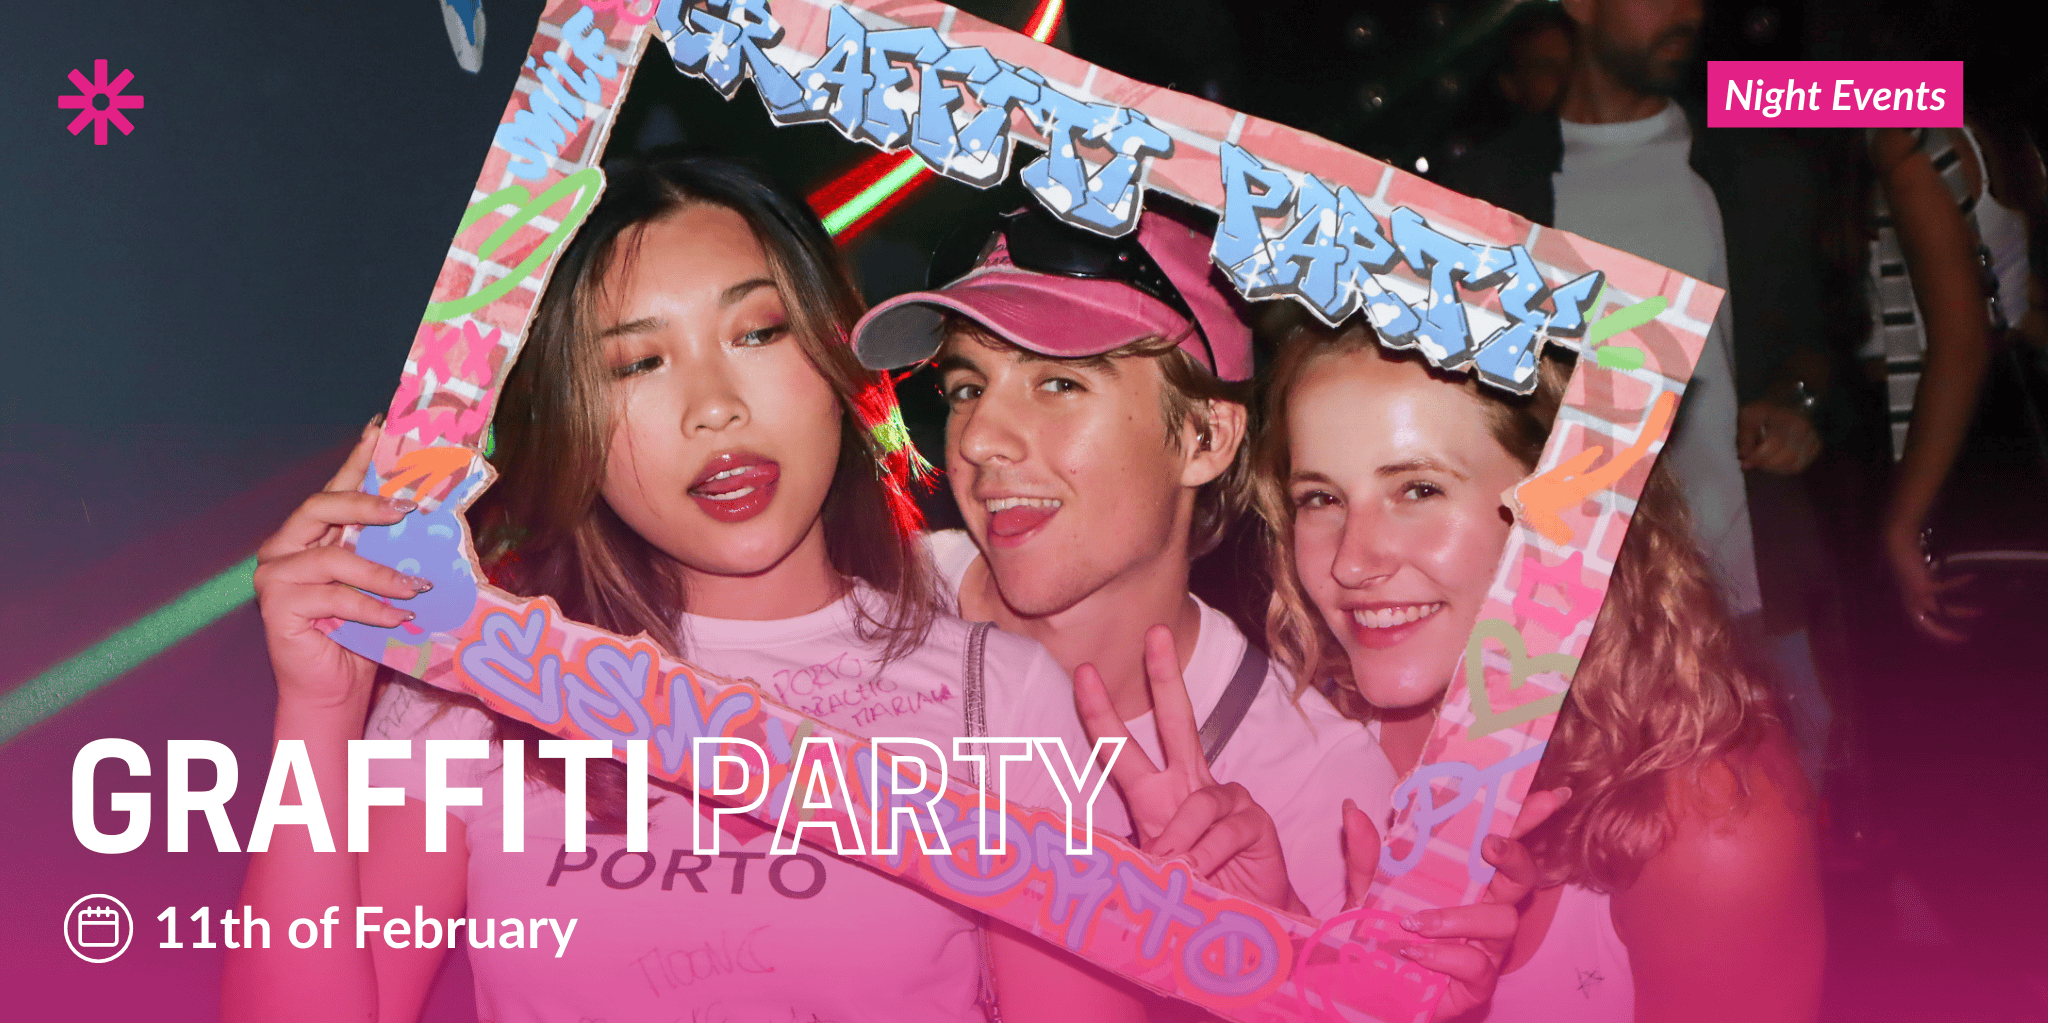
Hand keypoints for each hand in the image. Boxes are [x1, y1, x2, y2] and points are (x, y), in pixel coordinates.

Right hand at [253, 421, 431, 708]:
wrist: (334, 686)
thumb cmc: (359, 633)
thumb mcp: (381, 582)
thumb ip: (389, 548)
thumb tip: (430, 515)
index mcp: (311, 534)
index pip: (336, 488)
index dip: (357, 459)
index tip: (381, 429)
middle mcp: (285, 547)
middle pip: (321, 507)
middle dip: (367, 504)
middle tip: (409, 510)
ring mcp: (275, 576)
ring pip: (333, 558)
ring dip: (382, 574)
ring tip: (419, 589)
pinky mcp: (276, 606)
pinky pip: (334, 598)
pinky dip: (372, 608)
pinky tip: (400, 617)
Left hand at [1072, 624, 1301, 912]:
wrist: (1243, 919)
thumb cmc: (1193, 888)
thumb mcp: (1148, 872)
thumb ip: (1128, 854)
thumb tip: (1093, 851)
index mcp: (1158, 792)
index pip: (1124, 747)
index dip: (1102, 711)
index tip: (1082, 672)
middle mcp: (1190, 784)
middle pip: (1177, 721)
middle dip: (1165, 677)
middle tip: (1154, 633)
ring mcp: (1226, 798)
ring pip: (1196, 803)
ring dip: (1180, 841)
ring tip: (1174, 871)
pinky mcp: (1253, 821)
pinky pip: (1222, 831)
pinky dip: (1205, 855)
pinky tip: (1200, 874)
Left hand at [1337, 787, 1569, 1019]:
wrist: (1364, 991)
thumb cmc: (1377, 936)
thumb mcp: (1363, 891)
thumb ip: (1364, 855)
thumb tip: (1352, 810)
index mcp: (1463, 880)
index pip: (1500, 843)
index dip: (1526, 819)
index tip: (1547, 795)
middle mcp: (1482, 909)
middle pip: (1521, 878)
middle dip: (1515, 857)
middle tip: (1490, 845)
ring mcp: (1484, 947)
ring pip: (1503, 922)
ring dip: (1461, 917)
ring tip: (1417, 922)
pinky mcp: (1475, 984)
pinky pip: (1476, 965)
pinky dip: (1443, 955)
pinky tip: (1414, 952)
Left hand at [1737, 398, 1821, 473]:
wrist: (1789, 400)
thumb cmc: (1765, 409)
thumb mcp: (1748, 415)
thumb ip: (1744, 437)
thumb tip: (1745, 460)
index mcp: (1787, 417)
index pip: (1776, 443)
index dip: (1759, 457)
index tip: (1746, 462)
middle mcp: (1804, 428)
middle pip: (1787, 457)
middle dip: (1766, 465)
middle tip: (1754, 462)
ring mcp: (1813, 437)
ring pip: (1795, 465)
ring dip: (1776, 469)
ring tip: (1764, 462)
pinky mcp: (1816, 446)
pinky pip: (1801, 465)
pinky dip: (1786, 468)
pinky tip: (1775, 462)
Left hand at [1882, 524, 1973, 642]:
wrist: (1898, 548)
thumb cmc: (1908, 562)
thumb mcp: (1919, 581)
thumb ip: (1929, 590)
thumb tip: (1941, 596)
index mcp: (1911, 604)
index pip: (1924, 625)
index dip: (1939, 634)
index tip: (1958, 637)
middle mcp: (1912, 603)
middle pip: (1930, 626)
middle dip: (1947, 634)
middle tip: (1966, 638)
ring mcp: (1916, 596)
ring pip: (1942, 610)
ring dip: (1961, 611)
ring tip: (1981, 611)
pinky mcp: (1922, 586)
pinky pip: (1945, 588)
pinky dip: (1959, 583)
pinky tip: (1973, 577)